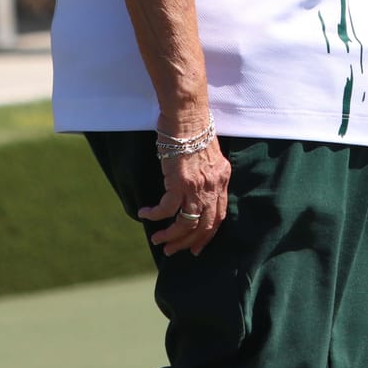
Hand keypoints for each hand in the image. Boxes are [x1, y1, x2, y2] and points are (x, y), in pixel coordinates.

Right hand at [141, 132, 230, 256]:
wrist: (187, 116)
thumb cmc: (194, 130)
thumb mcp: (211, 155)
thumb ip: (208, 174)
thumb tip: (198, 190)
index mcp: (222, 180)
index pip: (219, 216)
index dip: (207, 235)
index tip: (197, 247)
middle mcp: (213, 187)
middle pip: (203, 226)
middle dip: (188, 243)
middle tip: (173, 251)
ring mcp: (197, 187)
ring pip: (185, 223)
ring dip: (170, 236)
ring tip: (157, 240)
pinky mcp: (179, 183)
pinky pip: (166, 209)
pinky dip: (154, 215)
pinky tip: (145, 214)